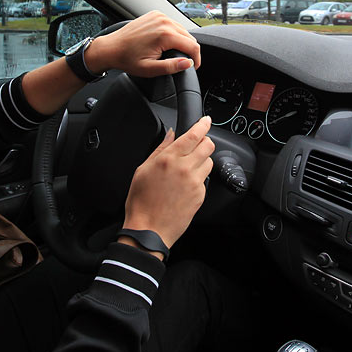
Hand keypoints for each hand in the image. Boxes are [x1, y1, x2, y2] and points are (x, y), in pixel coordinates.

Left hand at [84, 11, 200, 76]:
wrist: (111, 48)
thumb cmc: (127, 59)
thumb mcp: (150, 69)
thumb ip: (171, 67)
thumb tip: (188, 63)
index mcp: (165, 34)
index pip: (193, 46)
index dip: (196, 59)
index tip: (193, 67)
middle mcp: (164, 21)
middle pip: (189, 37)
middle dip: (189, 50)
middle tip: (183, 63)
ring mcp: (159, 16)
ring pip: (182, 30)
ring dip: (182, 42)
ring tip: (174, 53)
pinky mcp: (155, 14)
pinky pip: (172, 24)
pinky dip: (174, 33)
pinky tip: (166, 43)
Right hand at [122, 116, 213, 249]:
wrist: (149, 230)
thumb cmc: (141, 202)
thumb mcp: (143, 169)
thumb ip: (160, 149)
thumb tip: (171, 134)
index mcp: (169, 158)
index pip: (194, 134)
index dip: (203, 124)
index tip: (206, 121)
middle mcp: (185, 168)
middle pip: (208, 145)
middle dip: (205, 142)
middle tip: (197, 145)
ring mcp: (195, 182)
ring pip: (209, 162)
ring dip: (202, 160)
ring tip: (187, 169)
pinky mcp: (200, 195)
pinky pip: (205, 179)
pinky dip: (198, 178)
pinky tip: (185, 185)